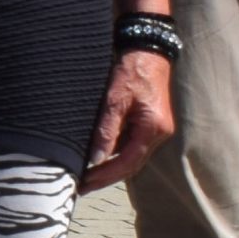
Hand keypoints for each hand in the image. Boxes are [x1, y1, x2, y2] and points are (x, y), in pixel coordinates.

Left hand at [81, 47, 176, 192]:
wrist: (148, 50)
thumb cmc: (132, 71)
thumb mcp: (115, 99)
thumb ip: (107, 129)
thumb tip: (96, 159)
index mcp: (152, 129)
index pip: (127, 164)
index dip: (104, 177)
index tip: (83, 185)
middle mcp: (158, 134)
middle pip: (130, 165)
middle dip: (105, 177)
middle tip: (80, 187)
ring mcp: (155, 129)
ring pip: (130, 156)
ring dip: (109, 167)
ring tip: (83, 175)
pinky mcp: (149, 123)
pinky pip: (130, 144)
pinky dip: (113, 153)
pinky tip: (96, 156)